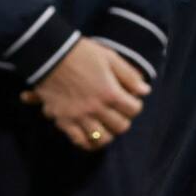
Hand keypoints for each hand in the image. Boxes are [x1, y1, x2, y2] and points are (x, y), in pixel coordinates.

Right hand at [19, 37, 150, 150]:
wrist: (50, 54)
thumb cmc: (82, 52)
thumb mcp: (109, 57)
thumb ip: (129, 75)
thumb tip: (145, 90)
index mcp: (110, 92)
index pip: (134, 109)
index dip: (135, 105)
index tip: (131, 100)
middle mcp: (96, 108)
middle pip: (120, 127)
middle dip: (124, 119)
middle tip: (119, 113)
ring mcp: (79, 116)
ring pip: (102, 138)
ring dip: (108, 134)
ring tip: (106, 126)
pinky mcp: (64, 120)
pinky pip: (79, 140)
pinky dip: (87, 142)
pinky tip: (90, 136)